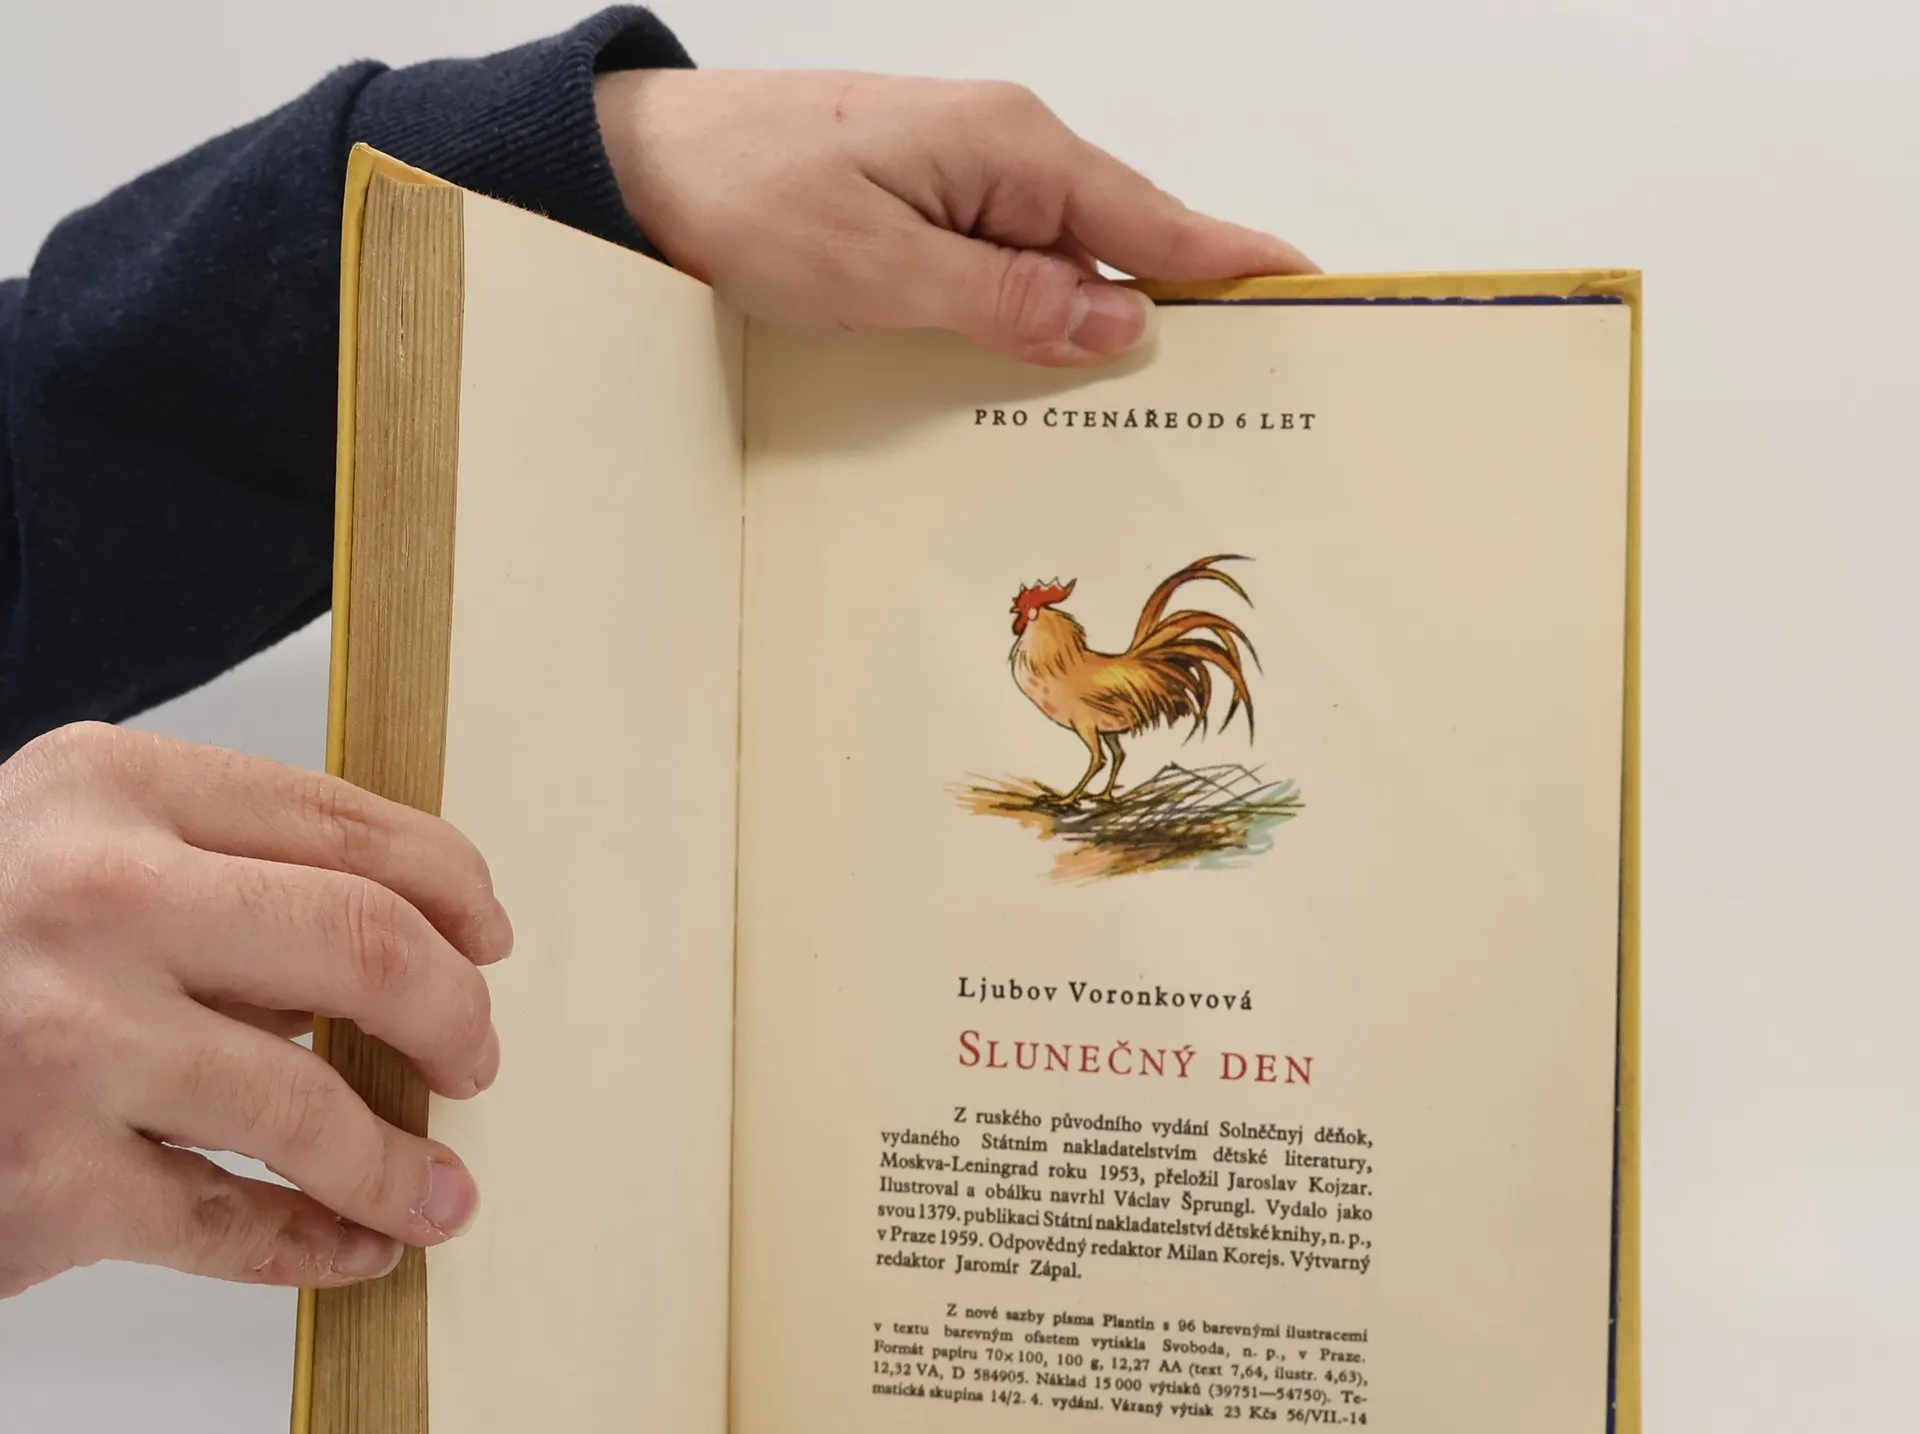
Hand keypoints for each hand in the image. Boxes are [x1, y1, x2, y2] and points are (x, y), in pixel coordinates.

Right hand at [0, 724, 510, 1298]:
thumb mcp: (57, 853)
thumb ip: (211, 877)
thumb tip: (412, 943)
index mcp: (106, 795)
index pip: (343, 824)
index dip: (450, 889)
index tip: (487, 939)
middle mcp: (90, 902)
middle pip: (366, 949)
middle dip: (454, 1017)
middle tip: (474, 1061)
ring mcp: (66, 1045)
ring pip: (313, 1109)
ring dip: (401, 1162)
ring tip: (441, 1192)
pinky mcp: (49, 1185)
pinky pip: (234, 1226)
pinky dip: (316, 1245)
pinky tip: (355, 1247)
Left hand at [595, 70, 1316, 367]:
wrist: (644, 166)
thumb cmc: (747, 197)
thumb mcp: (881, 267)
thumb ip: (1006, 297)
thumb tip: (1121, 321)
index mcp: (1010, 149)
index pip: (1152, 215)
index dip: (1231, 260)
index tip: (1308, 288)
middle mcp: (1003, 153)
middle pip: (1124, 240)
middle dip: (1182, 307)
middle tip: (1247, 382)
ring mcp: (967, 179)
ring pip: (1067, 262)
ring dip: (1102, 324)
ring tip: (1159, 397)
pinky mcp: (932, 207)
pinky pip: (1015, 267)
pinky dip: (1041, 315)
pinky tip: (1051, 364)